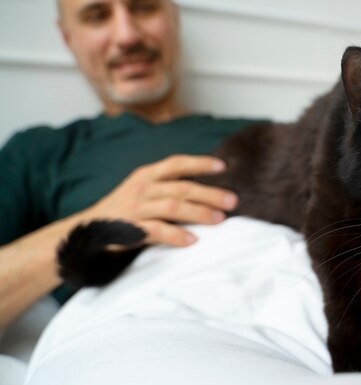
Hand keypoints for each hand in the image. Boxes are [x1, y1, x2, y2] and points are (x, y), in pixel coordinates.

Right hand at [81, 155, 236, 246]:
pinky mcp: (130, 229)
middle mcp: (142, 188)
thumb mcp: (141, 190)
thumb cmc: (123, 210)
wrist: (84, 231)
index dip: (200, 163)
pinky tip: (192, 240)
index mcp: (146, 175)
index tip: (223, 167)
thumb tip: (204, 191)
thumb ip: (166, 187)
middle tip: (232, 201)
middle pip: (182, 187)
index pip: (176, 163)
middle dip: (210, 193)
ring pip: (174, 207)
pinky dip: (176, 236)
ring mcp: (135, 208)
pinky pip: (157, 231)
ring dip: (200, 213)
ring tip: (219, 219)